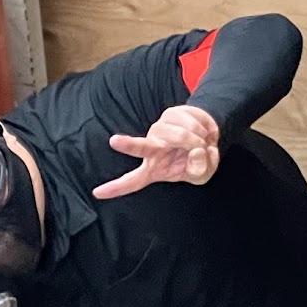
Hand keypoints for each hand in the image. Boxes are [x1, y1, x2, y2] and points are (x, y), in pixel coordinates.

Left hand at [93, 105, 220, 198]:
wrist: (208, 137)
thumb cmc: (200, 160)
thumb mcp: (202, 175)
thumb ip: (198, 170)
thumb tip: (195, 152)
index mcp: (154, 169)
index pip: (133, 181)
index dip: (116, 188)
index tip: (98, 193)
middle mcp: (152, 148)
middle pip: (140, 147)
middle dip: (127, 145)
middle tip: (113, 141)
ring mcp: (160, 129)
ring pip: (180, 135)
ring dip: (199, 140)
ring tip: (203, 144)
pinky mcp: (170, 114)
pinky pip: (191, 122)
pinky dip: (204, 130)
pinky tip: (203, 133)